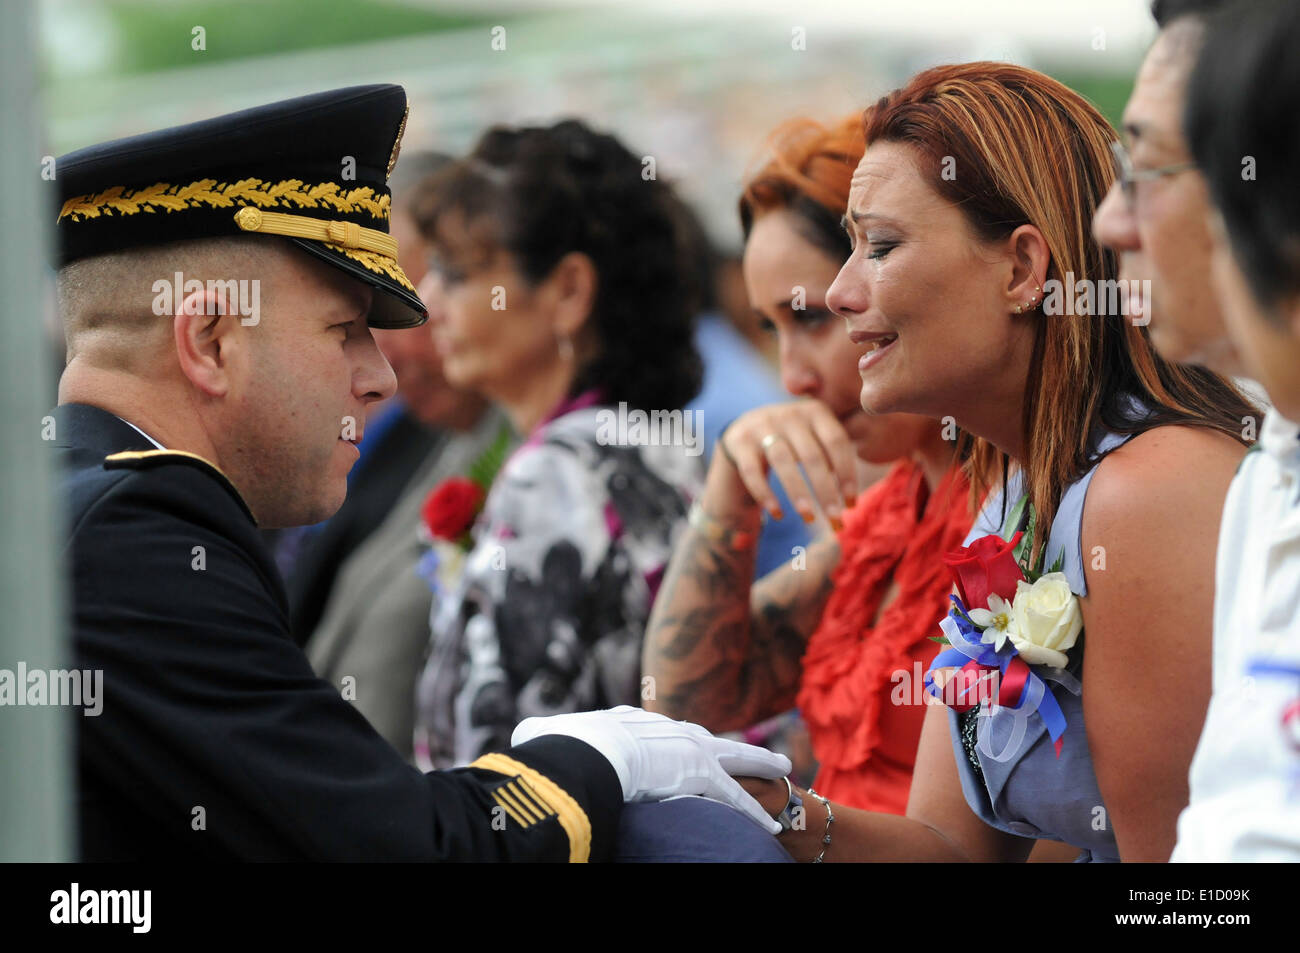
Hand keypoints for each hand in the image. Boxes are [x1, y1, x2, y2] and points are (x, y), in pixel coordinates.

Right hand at [511, 706, 792, 834]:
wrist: (585, 752)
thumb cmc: (559, 746)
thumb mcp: (544, 733)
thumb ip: (542, 733)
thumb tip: (524, 735)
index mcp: (630, 721)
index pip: (661, 730)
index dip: (677, 738)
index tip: (688, 743)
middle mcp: (665, 728)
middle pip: (706, 736)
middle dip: (730, 743)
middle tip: (751, 748)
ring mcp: (686, 749)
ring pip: (733, 758)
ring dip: (759, 765)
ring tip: (784, 769)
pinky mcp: (700, 775)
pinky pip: (734, 796)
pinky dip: (753, 809)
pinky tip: (770, 822)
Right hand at [718, 399, 857, 526]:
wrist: (744, 430)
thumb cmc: (792, 443)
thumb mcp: (815, 439)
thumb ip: (834, 456)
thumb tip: (849, 502)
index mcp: (815, 411)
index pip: (837, 443)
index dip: (847, 474)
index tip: (850, 504)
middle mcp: (789, 414)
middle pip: (812, 456)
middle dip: (825, 491)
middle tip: (835, 519)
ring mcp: (761, 425)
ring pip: (783, 461)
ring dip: (799, 493)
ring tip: (809, 518)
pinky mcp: (739, 441)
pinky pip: (752, 471)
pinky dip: (766, 494)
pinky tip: (778, 514)